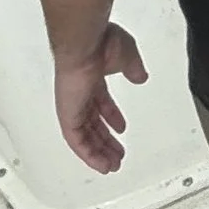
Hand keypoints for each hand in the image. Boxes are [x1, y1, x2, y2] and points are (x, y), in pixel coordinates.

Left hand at [53, 24, 146, 172]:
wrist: (86, 43)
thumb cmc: (101, 42)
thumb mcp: (127, 55)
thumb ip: (133, 68)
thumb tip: (140, 76)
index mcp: (92, 78)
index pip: (100, 103)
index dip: (110, 117)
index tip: (120, 128)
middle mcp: (80, 94)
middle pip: (92, 124)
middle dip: (105, 141)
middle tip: (116, 155)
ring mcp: (73, 105)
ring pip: (84, 136)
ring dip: (98, 152)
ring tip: (111, 166)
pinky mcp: (68, 115)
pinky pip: (76, 141)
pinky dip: (88, 154)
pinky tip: (100, 164)